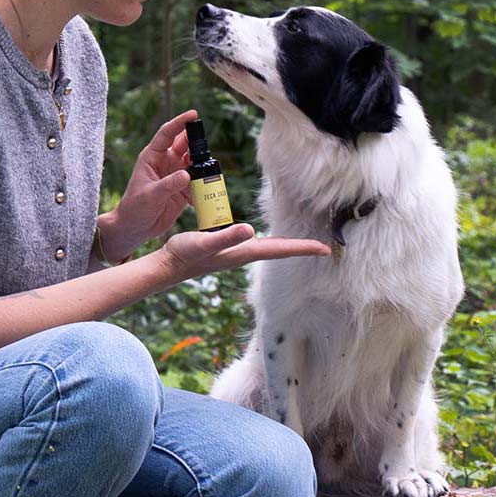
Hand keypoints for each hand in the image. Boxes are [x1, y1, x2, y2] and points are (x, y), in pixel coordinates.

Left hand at [101, 110, 199, 260]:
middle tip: (206, 147)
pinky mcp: (183, 189)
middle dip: (197, 143)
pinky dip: (203, 186)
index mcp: (152, 157)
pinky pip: (198, 182)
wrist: (136, 228)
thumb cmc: (135, 208)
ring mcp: (175, 175)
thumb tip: (187, 174)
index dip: (180, 122)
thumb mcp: (151, 195)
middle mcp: (165, 162)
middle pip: (185, 145)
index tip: (194, 114)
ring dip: (202, 166)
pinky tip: (202, 195)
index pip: (167, 133)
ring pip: (194, 163)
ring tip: (207, 174)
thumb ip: (169, 184)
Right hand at [157, 224, 331, 282]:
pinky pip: (257, 244)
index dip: (304, 248)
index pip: (281, 250)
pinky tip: (270, 237)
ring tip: (305, 242)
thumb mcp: (204, 242)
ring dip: (288, 245)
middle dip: (302, 248)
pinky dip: (271, 241)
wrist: (169, 265)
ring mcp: (238, 253)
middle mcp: (246, 253)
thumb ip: (226, 237)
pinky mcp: (230, 248)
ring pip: (271, 248)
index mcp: (245, 251)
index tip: (326, 249)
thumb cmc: (185, 253)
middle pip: (281, 250)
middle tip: (324, 247)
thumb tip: (249, 231)